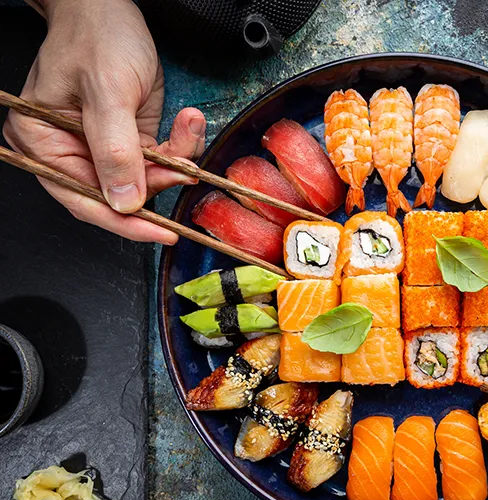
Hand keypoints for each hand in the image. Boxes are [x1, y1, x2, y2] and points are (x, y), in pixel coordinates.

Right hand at [2, 0, 205, 243]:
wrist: (110, 7)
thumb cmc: (96, 36)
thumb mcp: (108, 92)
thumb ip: (116, 149)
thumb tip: (124, 201)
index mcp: (44, 142)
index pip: (84, 199)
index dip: (124, 221)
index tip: (160, 233)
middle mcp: (68, 150)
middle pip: (117, 195)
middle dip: (156, 183)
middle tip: (184, 167)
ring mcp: (101, 147)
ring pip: (145, 180)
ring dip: (174, 160)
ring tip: (187, 126)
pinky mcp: (128, 141)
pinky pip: (159, 160)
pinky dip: (179, 146)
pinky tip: (187, 120)